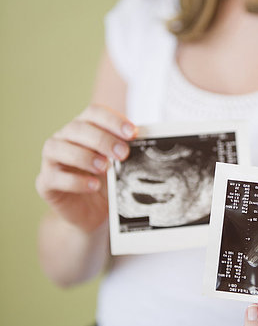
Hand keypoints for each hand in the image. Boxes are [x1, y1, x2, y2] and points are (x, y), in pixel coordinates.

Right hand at [36, 104, 136, 231]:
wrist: (93, 212)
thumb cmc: (107, 181)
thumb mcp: (120, 164)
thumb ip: (125, 149)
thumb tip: (142, 138)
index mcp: (83, 127)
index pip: (94, 113)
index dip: (113, 120)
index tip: (132, 133)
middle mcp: (64, 138)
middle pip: (78, 128)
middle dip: (102, 139)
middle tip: (123, 153)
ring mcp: (51, 159)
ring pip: (58, 148)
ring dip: (84, 156)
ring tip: (105, 167)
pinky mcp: (45, 182)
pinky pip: (54, 176)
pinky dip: (75, 181)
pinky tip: (93, 185)